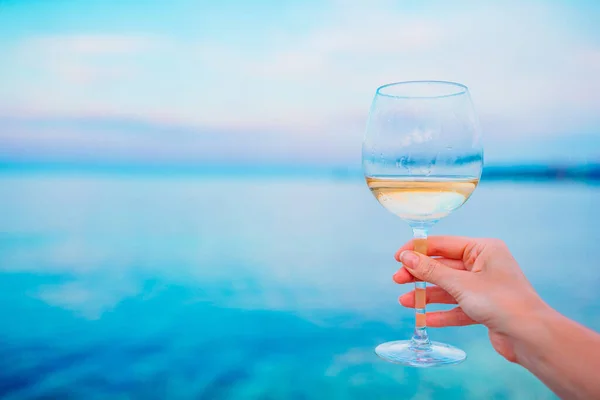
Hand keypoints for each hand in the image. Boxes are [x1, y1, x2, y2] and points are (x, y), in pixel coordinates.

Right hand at [393, 236, 548, 361]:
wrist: (531, 336)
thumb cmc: (502, 302)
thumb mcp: (460, 284)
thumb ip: (431, 270)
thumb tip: (407, 257)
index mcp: (483, 249)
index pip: (443, 244)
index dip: (418, 250)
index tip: (397, 257)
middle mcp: (484, 265)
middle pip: (444, 266)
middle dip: (420, 275)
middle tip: (397, 280)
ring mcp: (485, 287)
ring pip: (449, 288)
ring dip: (427, 295)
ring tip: (405, 302)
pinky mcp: (485, 308)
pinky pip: (458, 307)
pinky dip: (442, 312)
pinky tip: (425, 319)